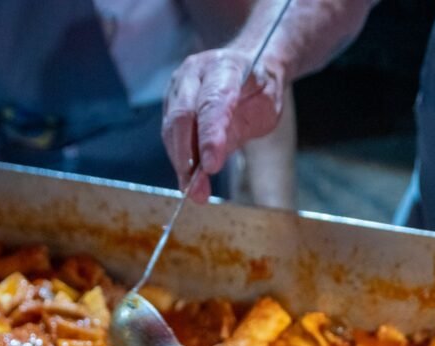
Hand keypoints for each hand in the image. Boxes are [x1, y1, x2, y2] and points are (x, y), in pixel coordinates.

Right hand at [162, 48, 286, 201]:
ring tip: (195, 192)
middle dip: (188, 156)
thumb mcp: (264, 110)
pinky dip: (179, 158)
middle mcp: (195, 71)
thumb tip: (210, 163)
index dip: (209, 137)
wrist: (250, 66)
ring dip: (181, 163)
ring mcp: (179, 85)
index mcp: (225, 67)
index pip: (213, 104)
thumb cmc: (259, 90)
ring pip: (171, 127)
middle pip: (183, 116)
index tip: (211, 167)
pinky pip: (170, 133)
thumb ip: (239, 130)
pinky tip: (189, 180)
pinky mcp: (170, 100)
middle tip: (197, 189)